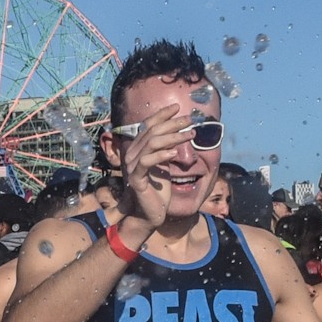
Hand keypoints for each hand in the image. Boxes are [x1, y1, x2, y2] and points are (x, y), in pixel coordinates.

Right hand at [122, 106, 196, 229]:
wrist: (149, 213)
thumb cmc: (158, 189)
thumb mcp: (164, 164)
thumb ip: (166, 148)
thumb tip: (179, 132)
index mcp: (137, 148)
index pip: (148, 126)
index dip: (161, 115)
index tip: (177, 107)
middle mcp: (132, 154)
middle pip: (152, 132)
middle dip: (172, 124)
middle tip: (189, 121)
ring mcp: (132, 166)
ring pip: (152, 143)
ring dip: (173, 137)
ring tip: (190, 135)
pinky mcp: (136, 179)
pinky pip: (147, 162)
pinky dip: (161, 155)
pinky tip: (175, 153)